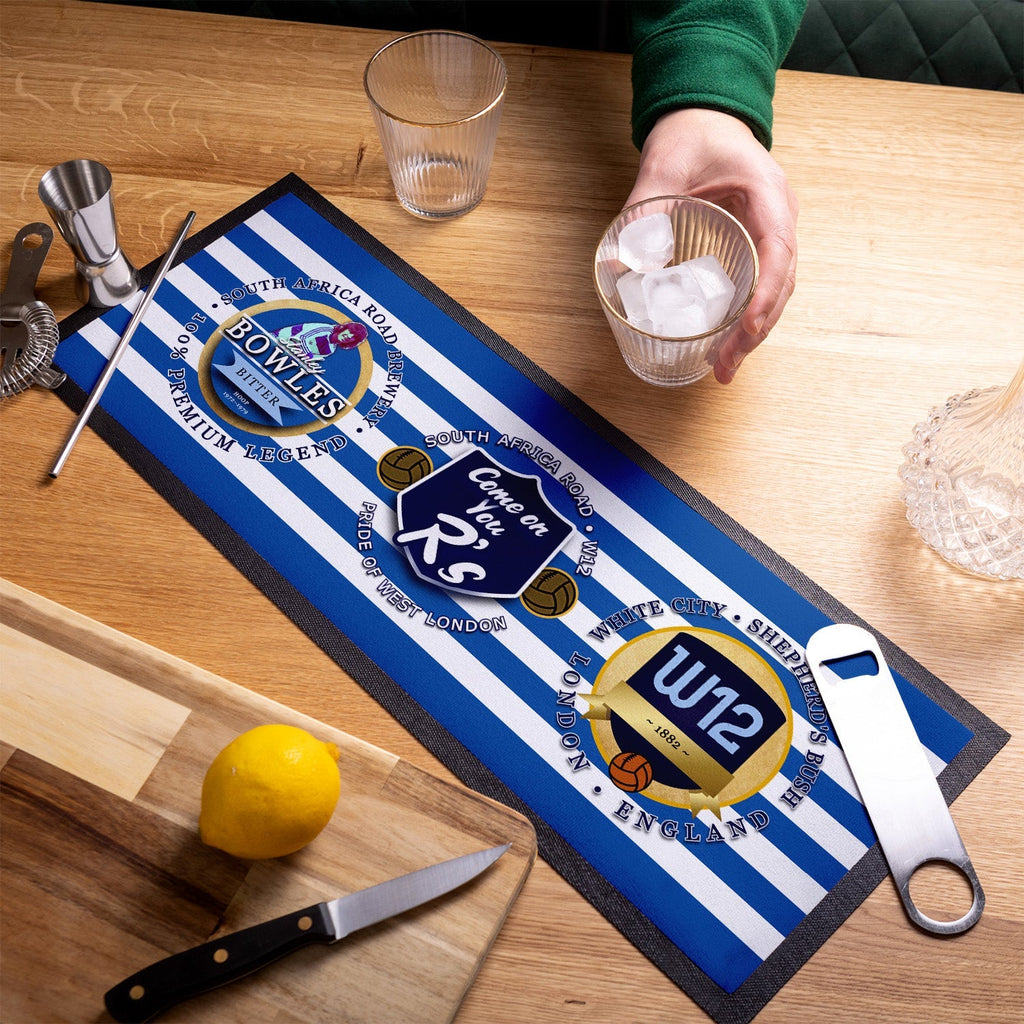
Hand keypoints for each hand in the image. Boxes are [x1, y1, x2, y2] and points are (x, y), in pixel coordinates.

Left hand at [625, 108, 797, 383]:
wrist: (704, 113)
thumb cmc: (690, 133)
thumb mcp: (662, 167)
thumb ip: (642, 213)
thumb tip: (621, 264)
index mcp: (767, 195)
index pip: (779, 252)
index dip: (766, 296)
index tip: (747, 331)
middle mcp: (779, 216)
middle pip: (782, 283)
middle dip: (757, 330)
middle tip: (726, 367)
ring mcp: (772, 230)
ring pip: (776, 289)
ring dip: (755, 330)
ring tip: (725, 367)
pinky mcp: (757, 240)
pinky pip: (762, 282)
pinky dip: (749, 315)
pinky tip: (727, 341)